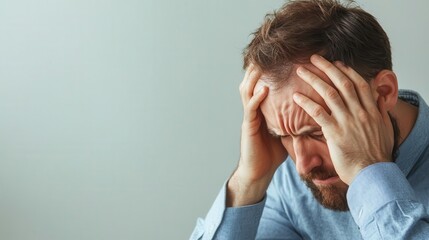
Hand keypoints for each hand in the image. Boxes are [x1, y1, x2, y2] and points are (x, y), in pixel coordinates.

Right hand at [227, 64, 287, 206]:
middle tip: (265, 53)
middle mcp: (254, 111)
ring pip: (247, 92)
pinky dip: (256, 98)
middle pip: (252, 83)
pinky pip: (251, 109)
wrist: (258, 172)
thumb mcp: (285, 132)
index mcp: (263, 110)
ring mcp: (249, 118)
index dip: (268, 71)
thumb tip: (313, 108)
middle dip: (256, 68)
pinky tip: (263, 89)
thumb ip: (292, 118)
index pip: (263, 85)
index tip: (279, 57)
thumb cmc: (272, 153)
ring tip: (260, 65)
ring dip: (252, 78)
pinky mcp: (248, 128)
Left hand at [292, 55, 393, 184]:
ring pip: (329, 93)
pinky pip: (318, 112)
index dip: (347, 71)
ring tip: (300, 70)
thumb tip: (378, 99)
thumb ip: (379, 113)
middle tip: (314, 58)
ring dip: (313, 79)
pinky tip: (296, 96)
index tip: (336, 63)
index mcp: (371, 110)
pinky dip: (306, 102)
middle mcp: (359, 111)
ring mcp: (347, 120)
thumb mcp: (384, 130)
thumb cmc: (377, 155)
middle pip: (342, 83)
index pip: (359, 83)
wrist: (372, 173)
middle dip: (327, 67)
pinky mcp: (334, 132)